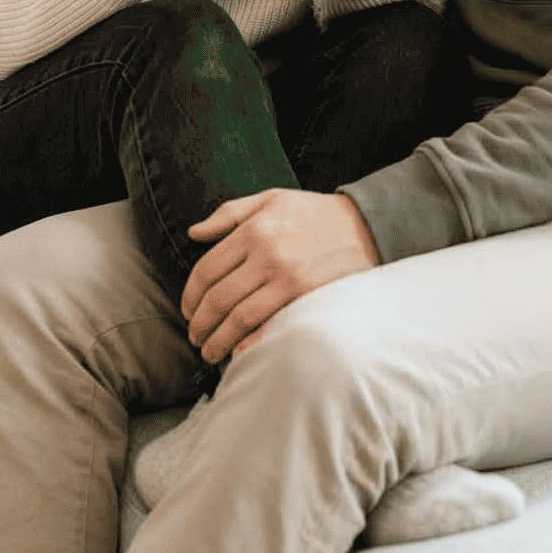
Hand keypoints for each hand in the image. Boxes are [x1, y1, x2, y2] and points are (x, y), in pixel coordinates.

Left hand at [182, 187, 379, 362]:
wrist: (364, 224)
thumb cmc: (313, 212)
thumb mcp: (270, 198)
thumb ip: (228, 213)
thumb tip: (193, 233)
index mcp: (252, 230)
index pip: (207, 270)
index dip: (191, 296)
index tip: (187, 311)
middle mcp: (266, 255)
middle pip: (219, 298)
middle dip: (200, 323)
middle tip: (194, 337)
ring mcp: (287, 278)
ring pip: (239, 317)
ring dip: (219, 340)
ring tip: (210, 351)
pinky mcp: (306, 297)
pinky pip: (270, 326)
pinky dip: (250, 344)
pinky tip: (239, 354)